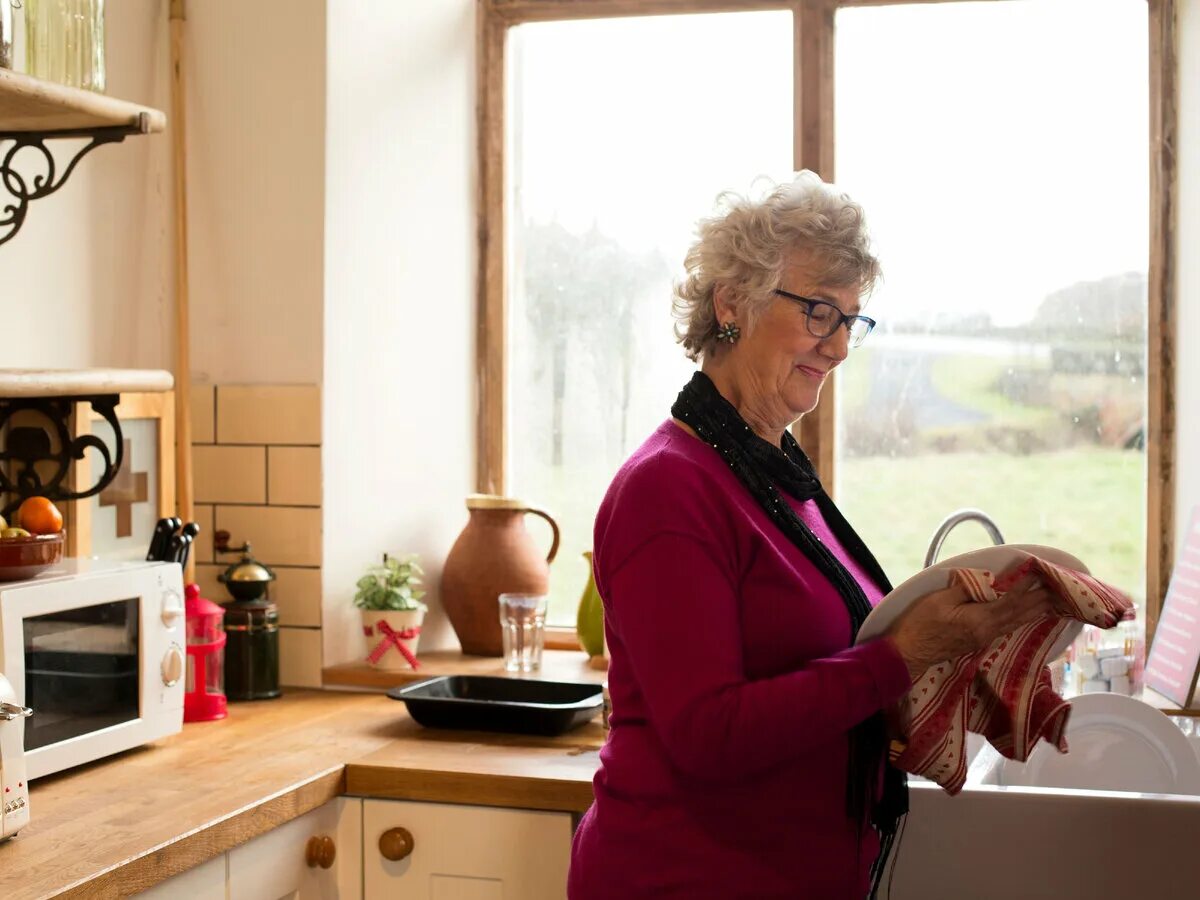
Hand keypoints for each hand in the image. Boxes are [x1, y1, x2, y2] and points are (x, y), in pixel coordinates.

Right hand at [886, 567, 1058, 681]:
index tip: (1038, 574)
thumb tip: (986, 580)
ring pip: (1014, 624)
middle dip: (1037, 601)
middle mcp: (987, 631)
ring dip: (1032, 612)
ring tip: (1048, 604)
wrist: (908, 653)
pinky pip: (1005, 628)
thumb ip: (965, 589)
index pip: (1009, 601)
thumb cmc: (920, 624)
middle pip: (1018, 615)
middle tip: (1056, 590)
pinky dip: (1018, 620)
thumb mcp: (939, 600)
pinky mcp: (976, 642)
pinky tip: (1022, 618)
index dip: (1024, 587)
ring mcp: (982, 639)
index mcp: (979, 620)